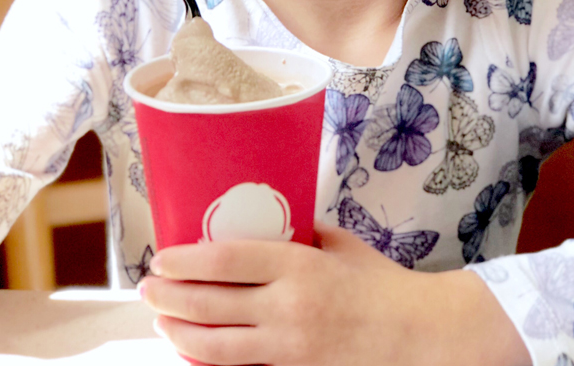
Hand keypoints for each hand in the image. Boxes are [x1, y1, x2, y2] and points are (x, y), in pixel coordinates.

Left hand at [139, 221, 529, 365]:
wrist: (424, 337)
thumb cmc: (385, 287)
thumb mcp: (343, 247)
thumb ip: (304, 236)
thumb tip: (269, 222)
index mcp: (300, 266)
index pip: (226, 259)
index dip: (185, 260)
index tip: (162, 258)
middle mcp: (289, 307)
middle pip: (209, 303)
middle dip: (168, 298)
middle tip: (148, 290)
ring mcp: (290, 348)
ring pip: (214, 347)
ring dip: (179, 334)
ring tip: (163, 324)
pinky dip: (211, 365)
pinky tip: (194, 355)